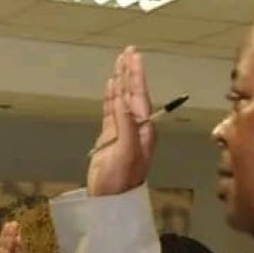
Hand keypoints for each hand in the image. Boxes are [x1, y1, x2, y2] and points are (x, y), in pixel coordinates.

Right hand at [87, 46, 155, 196]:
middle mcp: (135, 127)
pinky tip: (110, 86)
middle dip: (130, 72)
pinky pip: (110, 112)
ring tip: (119, 62)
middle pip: (132, 94)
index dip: (136, 75)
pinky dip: (110, 97)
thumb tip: (121, 98)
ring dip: (121, 81)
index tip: (133, 56)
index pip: (140, 96)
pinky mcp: (110, 138)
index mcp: (143, 129)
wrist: (110, 201)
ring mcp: (122, 132)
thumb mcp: (126, 153)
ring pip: (121, 100)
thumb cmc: (121, 180)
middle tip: (128, 51)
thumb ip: (125, 125)